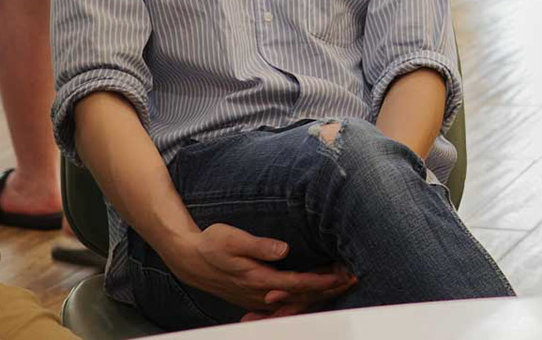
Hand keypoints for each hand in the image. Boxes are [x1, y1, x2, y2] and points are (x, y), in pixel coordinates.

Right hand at [168, 223, 354, 316]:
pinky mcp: (255, 298)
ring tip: (341, 283)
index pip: (297, 283)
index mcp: (258, 278)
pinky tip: (315, 292)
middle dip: (327, 289)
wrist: (189, 260)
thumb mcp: (231, 238)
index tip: (342, 274)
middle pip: (300, 296)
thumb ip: (258, 246)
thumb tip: (283, 249)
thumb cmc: (211, 244)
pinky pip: (284, 303)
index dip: (321, 280)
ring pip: (293, 301)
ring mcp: (257, 298)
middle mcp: (260, 292)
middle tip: (352, 278)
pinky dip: (303, 297)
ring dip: (317, 294)